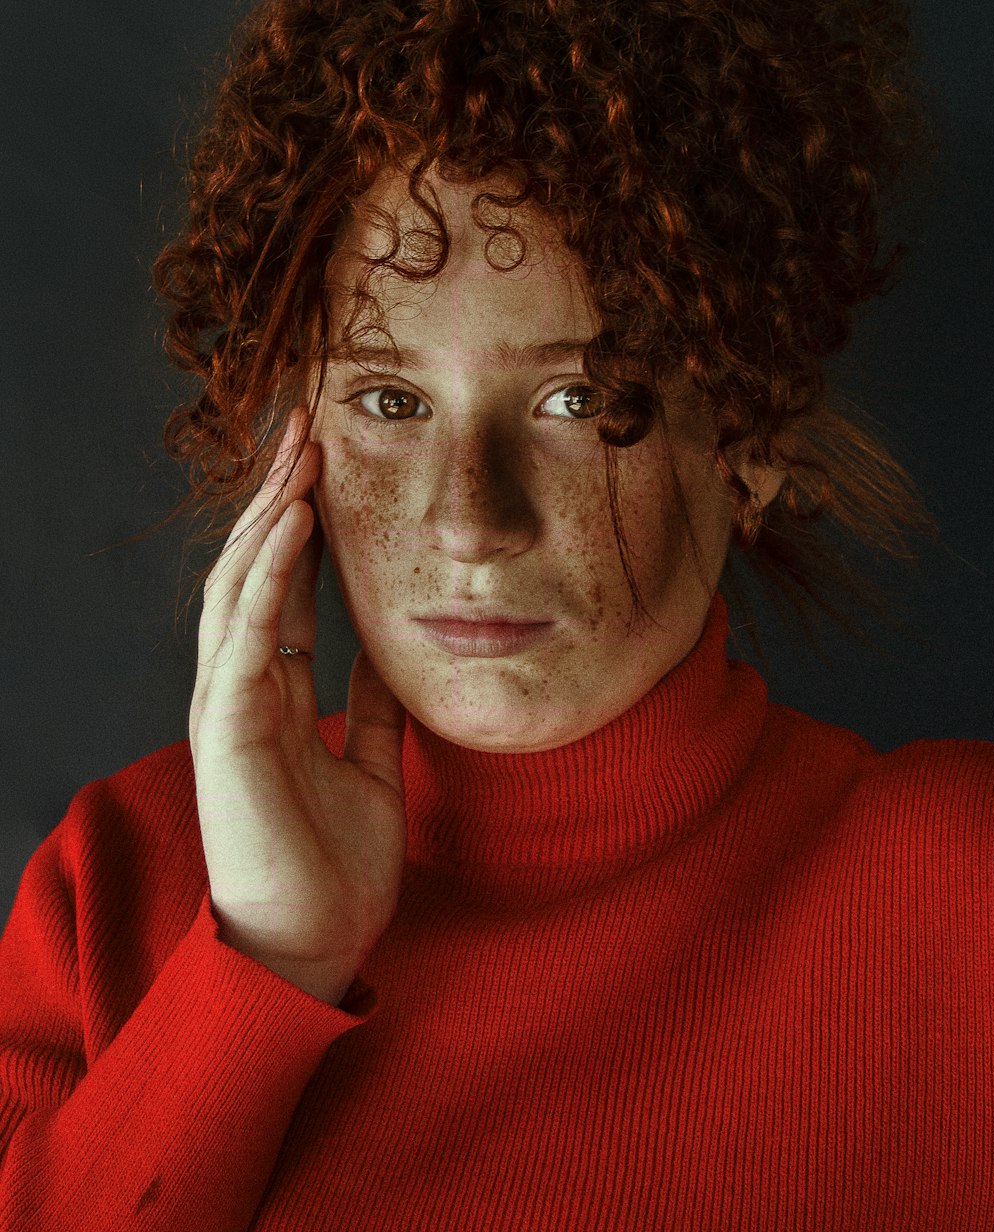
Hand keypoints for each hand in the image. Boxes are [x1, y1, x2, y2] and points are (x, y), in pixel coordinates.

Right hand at [189, 408, 407, 1004]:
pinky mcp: (229, 726)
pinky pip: (245, 632)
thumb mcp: (371, 765)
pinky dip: (268, 572)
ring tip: (299, 451)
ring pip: (238, 583)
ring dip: (268, 512)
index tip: (324, 463)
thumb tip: (388, 655)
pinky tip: (293, 522)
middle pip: (251, 567)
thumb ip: (369, 708)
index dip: (298, 522)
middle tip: (307, 426)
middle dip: (276, 493)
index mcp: (270, 692)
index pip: (278, 585)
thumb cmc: (336, 866)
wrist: (314, 946)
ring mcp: (227, 702)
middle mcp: (240, 686)